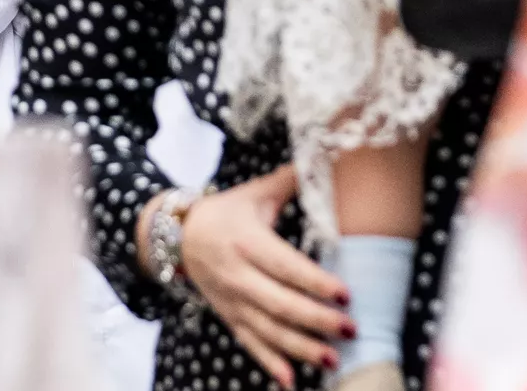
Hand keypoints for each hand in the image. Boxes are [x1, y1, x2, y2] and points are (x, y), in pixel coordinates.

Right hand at [172, 167, 350, 387]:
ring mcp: (231, 299)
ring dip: (299, 347)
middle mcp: (238, 274)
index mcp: (247, 241)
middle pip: (279, 303)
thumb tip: (328, 158)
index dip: (315, 282)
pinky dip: (269, 363)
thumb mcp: (255, 193)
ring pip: (267, 329)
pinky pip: (249, 343)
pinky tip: (290, 380)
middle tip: (350, 329)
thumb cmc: (226, 211)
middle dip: (316, 319)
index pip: (285, 265)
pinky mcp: (228, 315)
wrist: (175, 234)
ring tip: (332, 359)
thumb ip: (291, 181)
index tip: (346, 294)